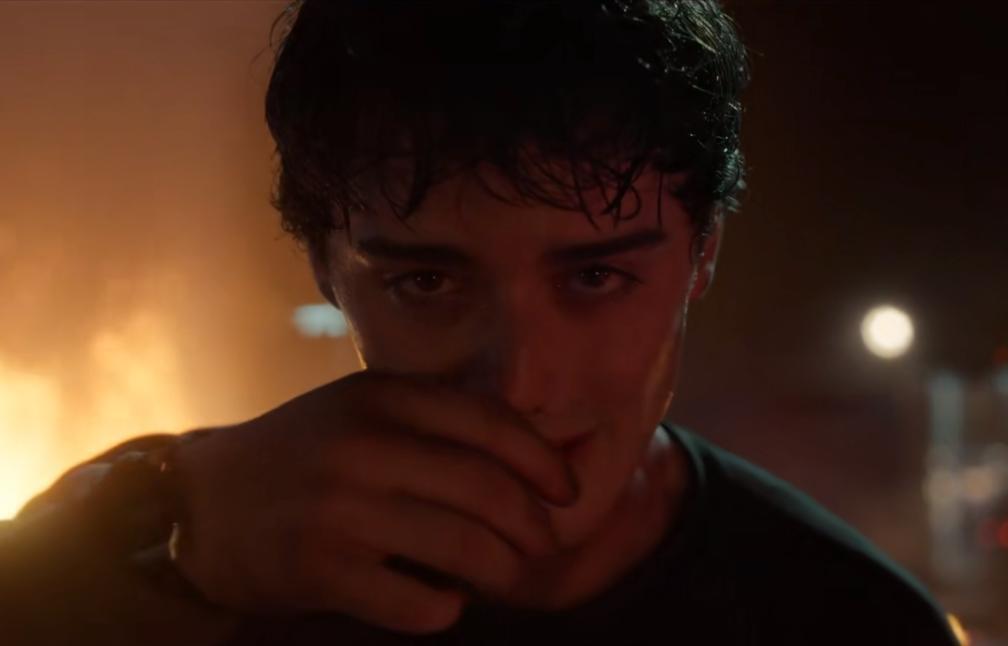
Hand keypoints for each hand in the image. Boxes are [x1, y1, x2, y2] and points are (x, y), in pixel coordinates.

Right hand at [168, 370, 578, 634]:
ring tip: (509, 580)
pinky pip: (417, 604)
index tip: (566, 493)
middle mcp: (364, 445)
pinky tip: (444, 602)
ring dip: (504, 573)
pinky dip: (445, 609)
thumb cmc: (306, 454)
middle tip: (544, 547)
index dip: (543, 461)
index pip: (491, 423)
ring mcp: (340, 508)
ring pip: (464, 549)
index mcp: (383, 397)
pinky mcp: (320, 570)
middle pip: (488, 490)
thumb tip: (540, 452)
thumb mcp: (365, 413)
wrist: (202, 501)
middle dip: (533, 527)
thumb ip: (437, 424)